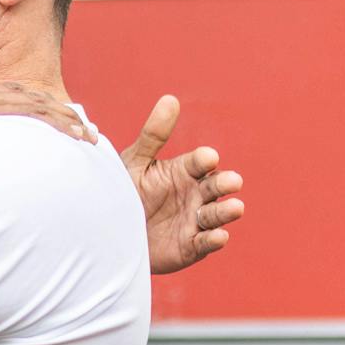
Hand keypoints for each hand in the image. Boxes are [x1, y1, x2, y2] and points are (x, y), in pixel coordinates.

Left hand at [120, 95, 244, 274]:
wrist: (108, 231)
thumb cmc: (124, 191)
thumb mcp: (135, 163)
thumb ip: (153, 135)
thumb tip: (170, 99)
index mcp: (183, 171)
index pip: (199, 162)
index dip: (204, 160)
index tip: (207, 157)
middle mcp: (194, 194)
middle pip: (215, 186)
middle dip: (224, 184)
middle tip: (232, 181)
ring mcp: (194, 220)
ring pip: (216, 214)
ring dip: (226, 212)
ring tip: (235, 207)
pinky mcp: (191, 245)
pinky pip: (205, 242)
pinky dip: (214, 239)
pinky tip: (220, 235)